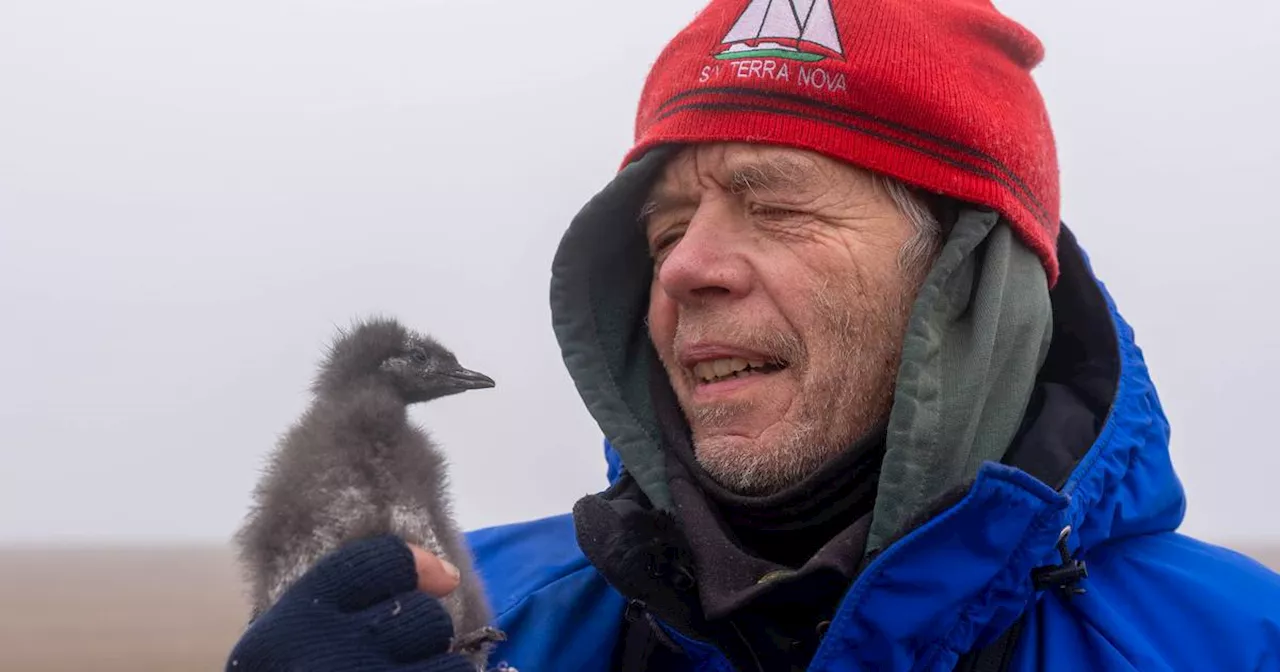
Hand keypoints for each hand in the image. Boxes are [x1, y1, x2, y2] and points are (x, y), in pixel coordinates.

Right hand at [226, 535, 473, 671]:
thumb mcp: (285, 652)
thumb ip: (342, 611)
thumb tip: (445, 575)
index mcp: (296, 626)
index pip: (380, 562)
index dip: (417, 565)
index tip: (439, 579)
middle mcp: (334, 658)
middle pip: (427, 618)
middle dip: (424, 643)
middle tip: (391, 670)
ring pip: (454, 668)